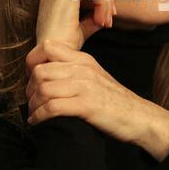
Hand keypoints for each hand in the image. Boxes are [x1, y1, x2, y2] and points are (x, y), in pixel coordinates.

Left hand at [25, 40, 154, 145]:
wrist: (138, 116)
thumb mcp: (95, 75)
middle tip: (31, 101)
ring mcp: (85, 87)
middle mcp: (83, 69)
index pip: (48, 47)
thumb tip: (46, 72)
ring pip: (44, 89)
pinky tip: (38, 122)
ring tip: (34, 114)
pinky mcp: (87, 105)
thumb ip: (74, 69)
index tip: (31, 79)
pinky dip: (40, 117)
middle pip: (41, 71)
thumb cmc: (114, 100)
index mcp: (84, 60)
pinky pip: (53, 107)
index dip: (33, 62)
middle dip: (30, 89)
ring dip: (33, 105)